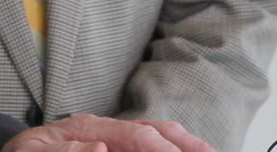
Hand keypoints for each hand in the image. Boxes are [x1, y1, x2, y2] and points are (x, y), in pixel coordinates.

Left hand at [2, 113, 214, 151]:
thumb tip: (101, 148)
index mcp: (89, 127)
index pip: (135, 134)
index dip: (161, 148)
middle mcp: (106, 131)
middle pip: (155, 130)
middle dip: (187, 144)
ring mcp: (112, 141)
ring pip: (157, 139)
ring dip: (185, 147)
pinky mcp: (113, 150)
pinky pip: (144, 148)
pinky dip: (167, 149)